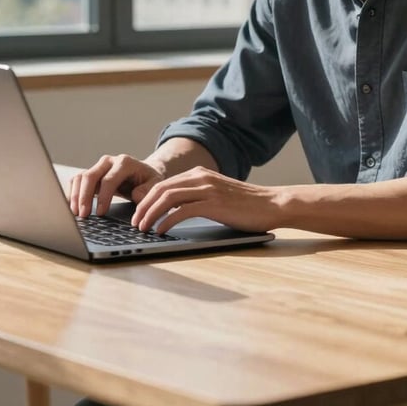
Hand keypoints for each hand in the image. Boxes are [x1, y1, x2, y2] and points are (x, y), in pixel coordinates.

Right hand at [67, 154, 163, 217]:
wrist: (144, 172)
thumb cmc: (149, 180)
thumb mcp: (155, 184)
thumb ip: (148, 190)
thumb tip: (136, 195)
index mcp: (125, 162)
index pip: (109, 179)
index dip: (103, 196)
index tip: (100, 213)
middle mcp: (109, 161)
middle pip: (90, 176)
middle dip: (84, 196)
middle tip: (83, 215)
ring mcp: (99, 166)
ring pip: (81, 177)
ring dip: (76, 195)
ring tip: (76, 213)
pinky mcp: (92, 174)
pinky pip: (78, 181)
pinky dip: (73, 193)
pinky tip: (72, 207)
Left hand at [131, 167, 280, 234]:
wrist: (272, 204)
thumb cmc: (246, 205)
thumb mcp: (217, 195)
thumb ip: (197, 197)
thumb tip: (173, 211)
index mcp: (200, 174)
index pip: (163, 184)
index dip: (146, 199)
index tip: (138, 214)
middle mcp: (201, 178)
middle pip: (160, 189)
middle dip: (143, 206)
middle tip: (134, 223)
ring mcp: (207, 189)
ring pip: (167, 198)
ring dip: (150, 214)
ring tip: (142, 228)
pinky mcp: (214, 204)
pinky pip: (182, 211)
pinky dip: (167, 221)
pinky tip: (161, 231)